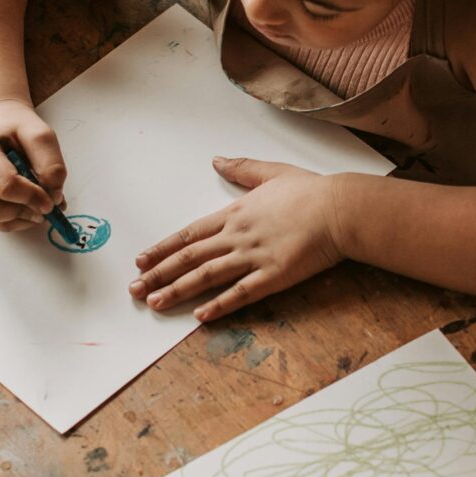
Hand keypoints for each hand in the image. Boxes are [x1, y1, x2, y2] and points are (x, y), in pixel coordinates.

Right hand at [0, 100, 65, 231]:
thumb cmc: (17, 130)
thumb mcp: (40, 134)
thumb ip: (51, 164)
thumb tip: (53, 197)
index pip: (4, 185)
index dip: (31, 197)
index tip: (52, 201)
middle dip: (22, 212)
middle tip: (45, 206)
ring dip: (21, 218)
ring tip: (37, 203)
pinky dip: (17, 220)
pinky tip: (28, 206)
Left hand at [129, 157, 344, 321]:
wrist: (341, 208)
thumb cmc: (312, 191)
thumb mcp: (272, 172)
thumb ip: (242, 169)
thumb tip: (217, 160)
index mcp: (236, 213)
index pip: (190, 233)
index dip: (163, 248)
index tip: (142, 260)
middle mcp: (238, 235)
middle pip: (190, 257)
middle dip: (160, 274)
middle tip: (135, 289)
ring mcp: (254, 256)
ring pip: (207, 276)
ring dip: (178, 290)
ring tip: (155, 303)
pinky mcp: (274, 276)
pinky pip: (240, 294)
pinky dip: (218, 305)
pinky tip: (199, 316)